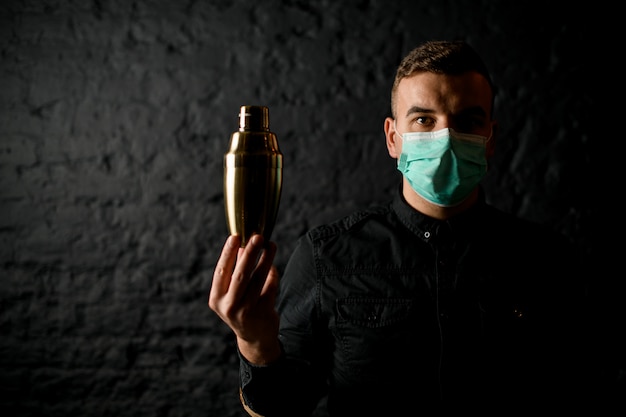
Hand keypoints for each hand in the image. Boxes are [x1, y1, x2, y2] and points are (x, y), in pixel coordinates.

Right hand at [208, 234, 281, 364]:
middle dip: (250, 253)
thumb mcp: (232, 293)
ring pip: (259, 279)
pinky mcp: (264, 312)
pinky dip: (273, 274)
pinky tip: (272, 266)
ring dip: (266, 259)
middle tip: (258, 236)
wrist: (255, 338)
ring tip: (271, 245)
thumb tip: (244, 244)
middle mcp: (229, 306)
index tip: (235, 236)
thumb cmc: (241, 308)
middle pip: (241, 275)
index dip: (228, 253)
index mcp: (217, 299)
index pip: (221, 271)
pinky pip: (271, 287)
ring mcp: (247, 311)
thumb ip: (235, 271)